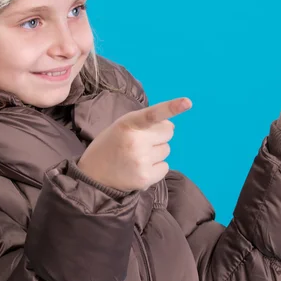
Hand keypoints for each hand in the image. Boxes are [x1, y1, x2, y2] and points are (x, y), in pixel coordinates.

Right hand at [77, 97, 192, 192]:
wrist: (93, 177)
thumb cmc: (110, 146)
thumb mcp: (121, 126)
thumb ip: (145, 123)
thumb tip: (172, 126)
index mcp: (128, 124)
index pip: (152, 114)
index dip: (171, 107)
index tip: (187, 102)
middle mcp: (136, 142)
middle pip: (168, 132)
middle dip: (159, 135)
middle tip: (141, 142)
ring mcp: (141, 161)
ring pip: (166, 150)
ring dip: (156, 151)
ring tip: (137, 156)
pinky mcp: (146, 178)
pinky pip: (165, 167)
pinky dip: (156, 167)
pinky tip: (140, 168)